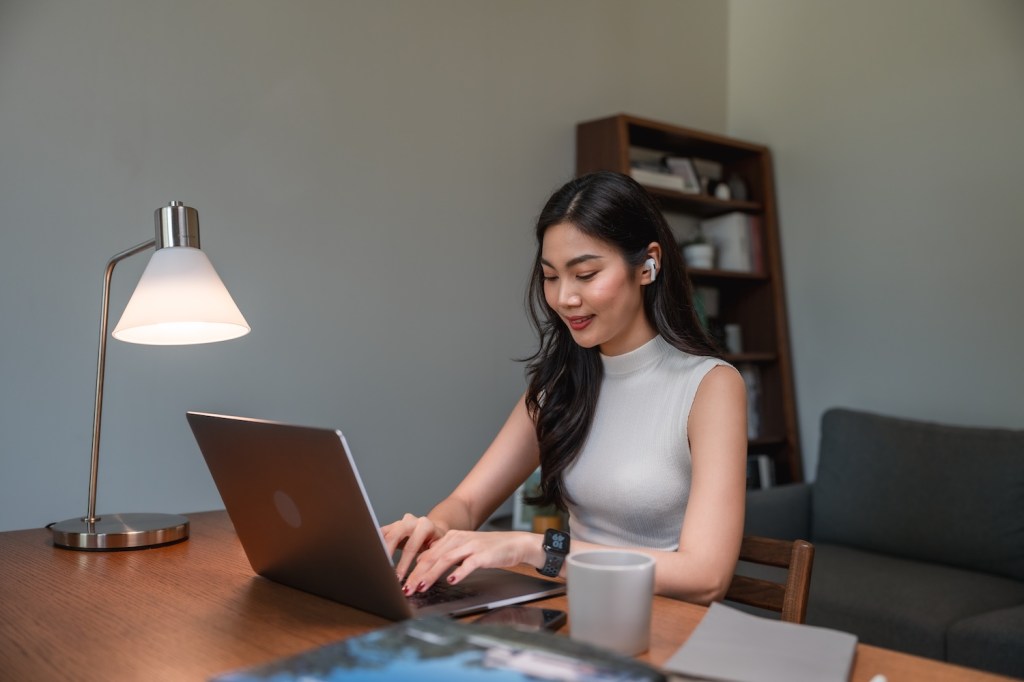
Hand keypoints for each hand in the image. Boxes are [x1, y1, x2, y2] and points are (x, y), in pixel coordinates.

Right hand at [380, 513, 446, 582]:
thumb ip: (430, 556)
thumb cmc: (437, 541)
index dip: (404, 563)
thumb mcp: (439, 548)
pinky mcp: (391, 526)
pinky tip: (371, 556)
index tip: (398, 577)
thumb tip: (419, 566)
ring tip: (374, 564)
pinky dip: (375, 544)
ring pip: (385, 533)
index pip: (411, 546)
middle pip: (394, 535)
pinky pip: (380, 534)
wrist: (434, 529)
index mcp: (425, 525)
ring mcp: (399, 522)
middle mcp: (411, 521)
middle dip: (387, 554)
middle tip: (382, 569)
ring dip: (379, 549)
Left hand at [401, 530, 539, 594]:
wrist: (514, 543)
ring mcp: (471, 546)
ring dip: (432, 574)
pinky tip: (452, 581)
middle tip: (405, 589)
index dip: (412, 569)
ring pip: (446, 560)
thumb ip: (444, 554)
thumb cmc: (488, 549)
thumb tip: (422, 564)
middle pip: (432, 558)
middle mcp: (458, 539)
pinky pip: (469, 563)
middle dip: (416, 574)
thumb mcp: (463, 549)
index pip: (426, 554)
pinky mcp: (483, 555)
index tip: (401, 583)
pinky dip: (459, 572)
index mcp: (451, 538)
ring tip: (421, 586)